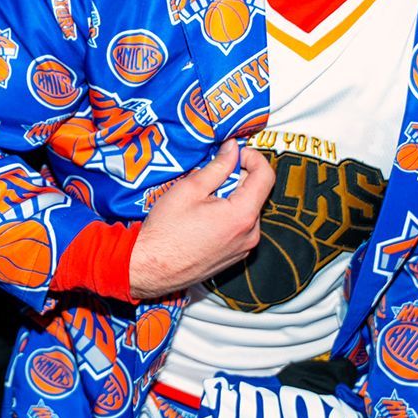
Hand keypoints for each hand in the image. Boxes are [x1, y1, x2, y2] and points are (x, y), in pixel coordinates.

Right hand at [126, 142, 270, 299]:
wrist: (152, 267)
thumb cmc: (165, 233)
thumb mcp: (190, 189)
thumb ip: (217, 166)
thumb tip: (232, 150)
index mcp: (242, 216)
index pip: (266, 175)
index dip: (252, 157)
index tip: (235, 152)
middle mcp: (250, 234)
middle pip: (256, 192)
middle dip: (237, 178)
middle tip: (210, 176)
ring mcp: (244, 247)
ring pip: (247, 209)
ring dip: (231, 197)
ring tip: (203, 199)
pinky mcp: (236, 255)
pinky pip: (240, 226)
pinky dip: (228, 214)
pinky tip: (204, 216)